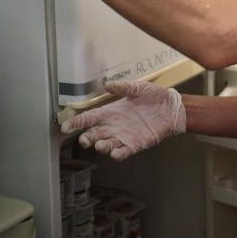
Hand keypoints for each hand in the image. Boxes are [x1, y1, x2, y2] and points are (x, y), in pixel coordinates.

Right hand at [60, 80, 186, 160]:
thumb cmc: (154, 97)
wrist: (172, 108)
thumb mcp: (137, 88)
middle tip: (85, 139)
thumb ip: (122, 87)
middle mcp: (114, 126)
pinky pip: (124, 152)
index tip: (65, 127)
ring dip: (101, 146)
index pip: (89, 118)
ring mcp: (124, 136)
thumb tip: (107, 84)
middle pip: (94, 134)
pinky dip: (118, 154)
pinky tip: (115, 152)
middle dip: (86, 138)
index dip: (76, 123)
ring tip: (100, 144)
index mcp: (111, 112)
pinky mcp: (136, 144)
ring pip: (106, 145)